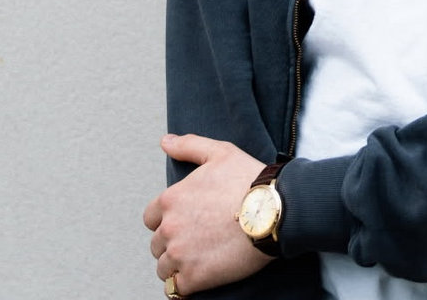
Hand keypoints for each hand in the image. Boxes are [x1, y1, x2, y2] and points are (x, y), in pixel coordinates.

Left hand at [143, 134, 274, 294]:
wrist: (274, 211)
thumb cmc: (249, 180)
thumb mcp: (220, 153)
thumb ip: (189, 146)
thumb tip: (165, 142)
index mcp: (171, 199)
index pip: (151, 217)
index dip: (168, 219)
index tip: (188, 220)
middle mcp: (169, 227)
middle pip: (157, 244)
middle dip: (173, 242)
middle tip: (199, 239)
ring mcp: (180, 254)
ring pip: (164, 268)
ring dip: (178, 265)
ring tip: (203, 257)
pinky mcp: (193, 278)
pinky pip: (176, 290)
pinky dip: (185, 286)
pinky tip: (201, 276)